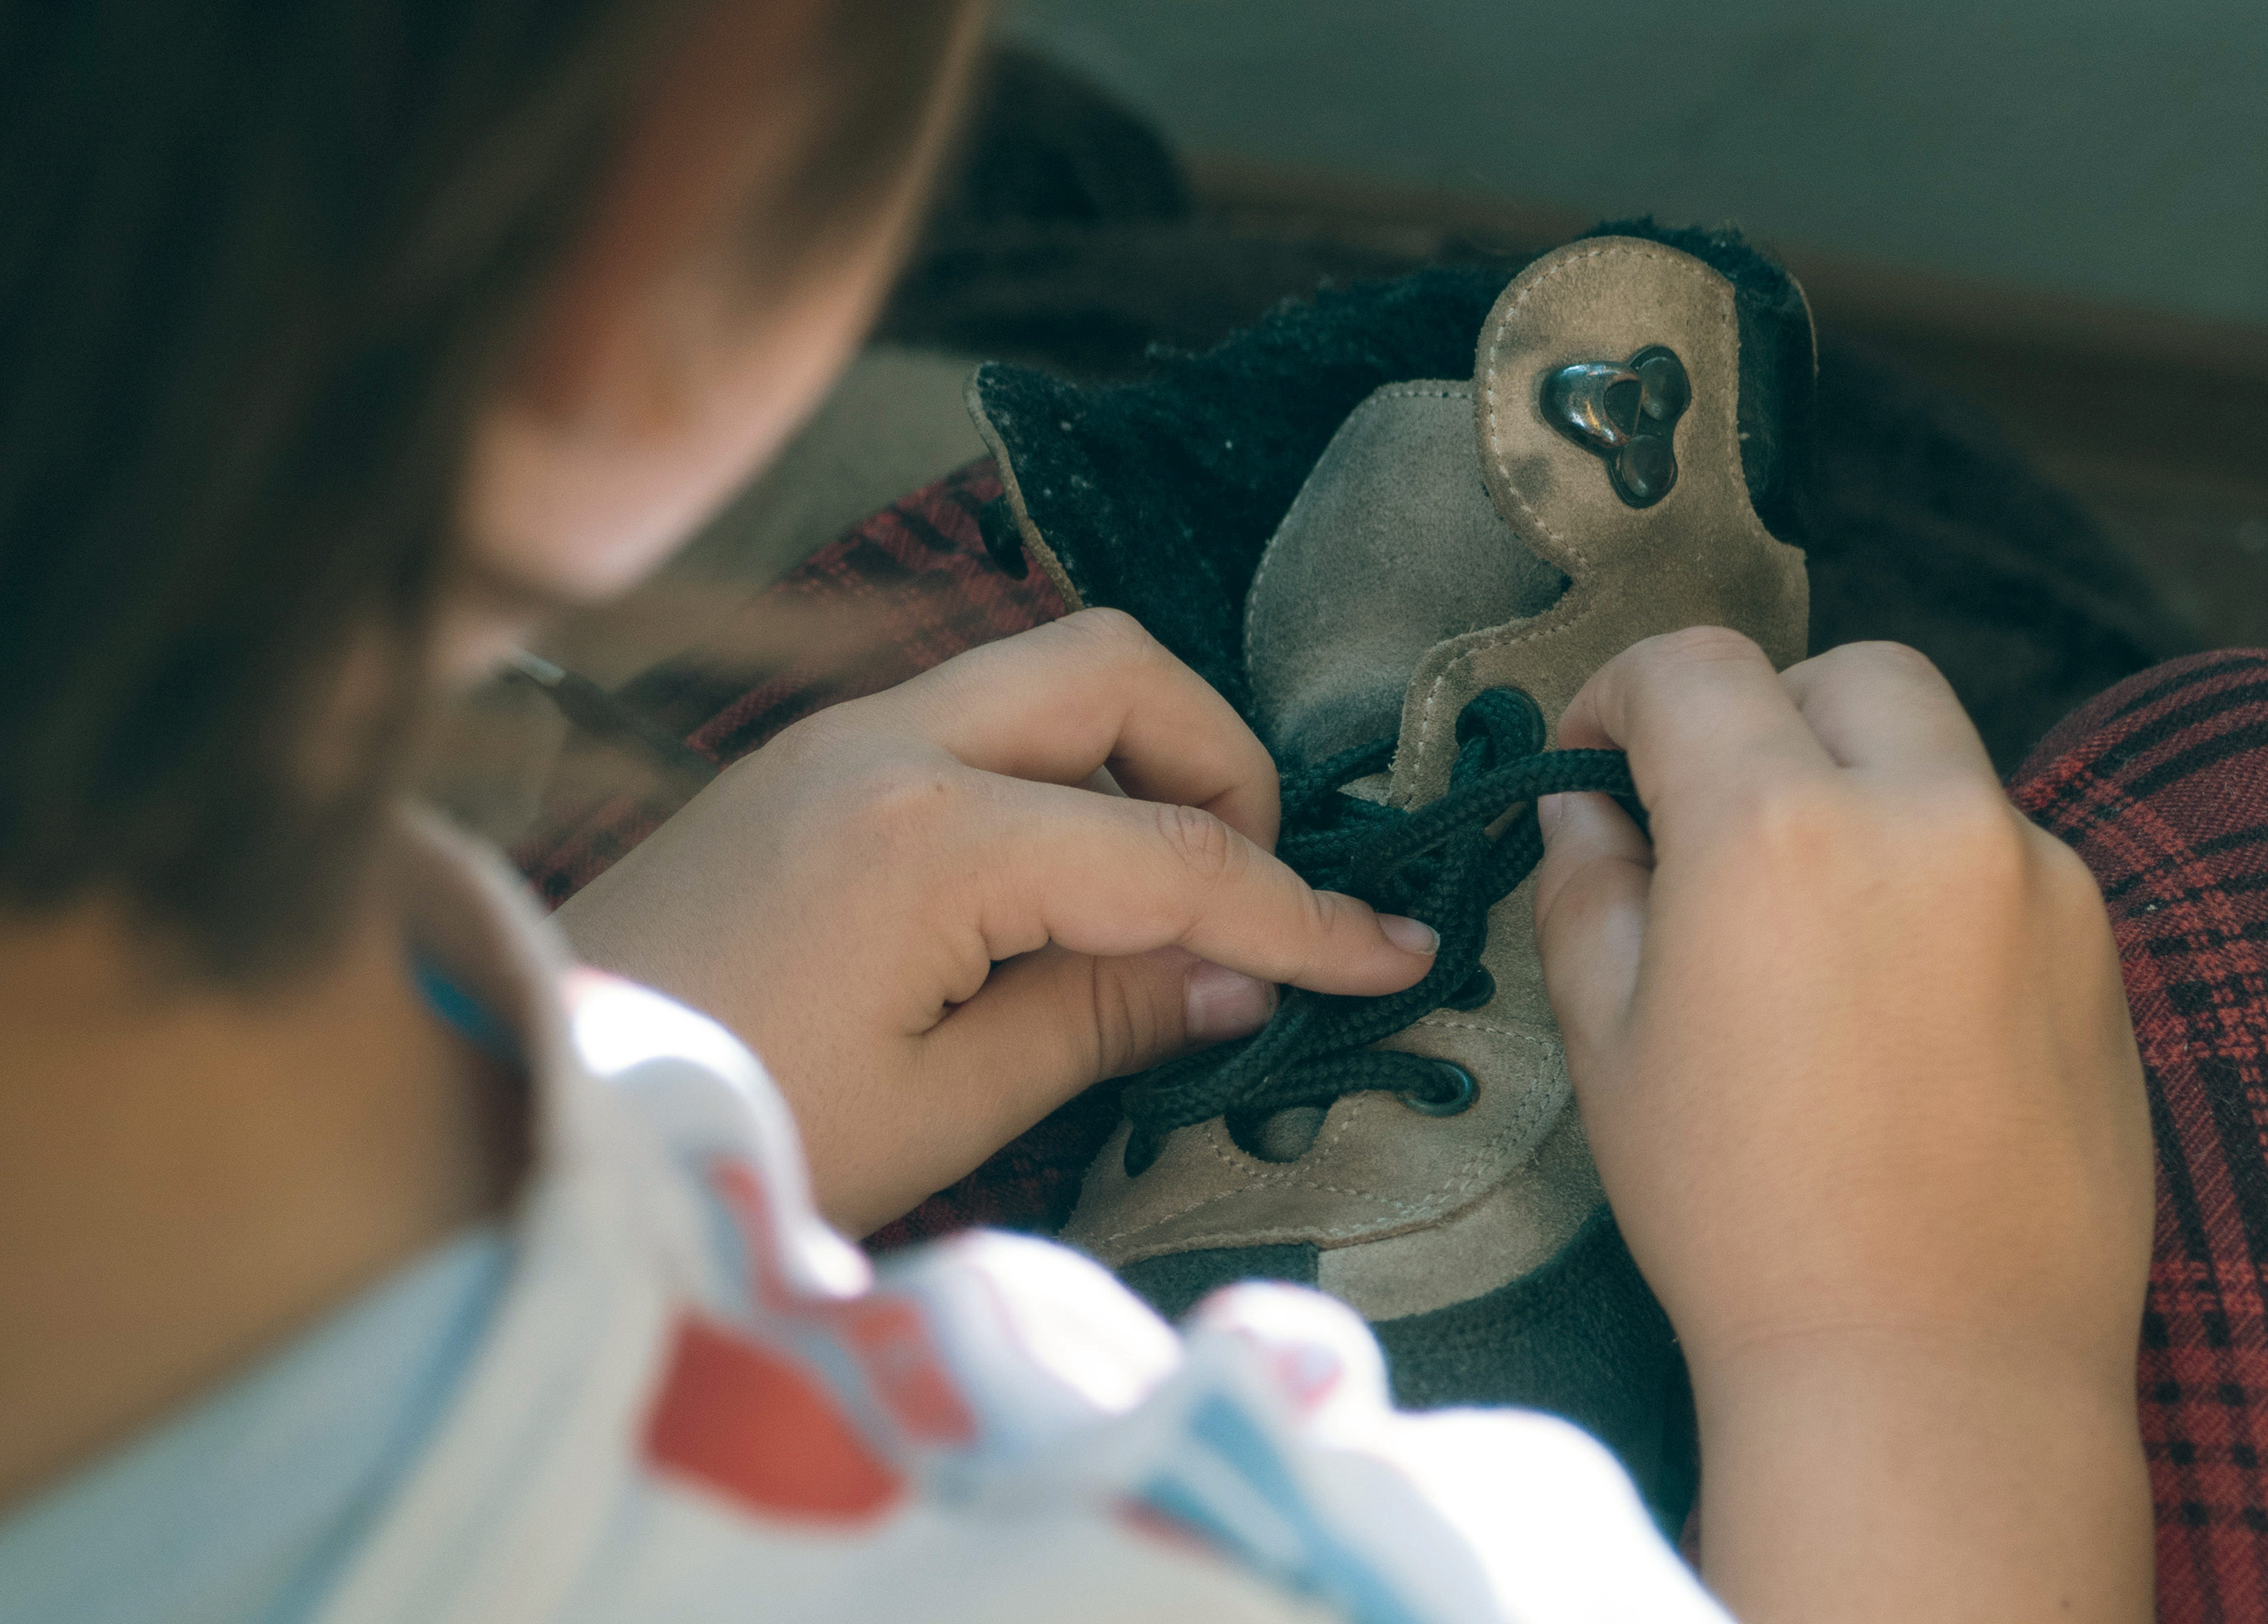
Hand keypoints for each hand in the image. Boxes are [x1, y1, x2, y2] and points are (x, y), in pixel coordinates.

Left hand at [557, 609, 1435, 1232]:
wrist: (521, 1110)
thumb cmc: (725, 1136)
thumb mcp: (942, 1112)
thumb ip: (1106, 1018)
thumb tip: (1248, 977)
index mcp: (925, 838)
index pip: (1174, 852)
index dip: (1301, 913)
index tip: (1395, 953)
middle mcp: (882, 741)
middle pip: (1115, 668)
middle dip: (1219, 766)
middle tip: (1243, 899)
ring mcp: (832, 735)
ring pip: (1046, 673)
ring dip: (1138, 757)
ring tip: (1158, 900)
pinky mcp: (804, 762)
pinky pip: (975, 718)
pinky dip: (1058, 774)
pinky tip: (1058, 889)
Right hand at [1533, 628, 2152, 1622]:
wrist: (1932, 1372)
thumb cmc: (1741, 1219)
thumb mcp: (1610, 1044)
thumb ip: (1587, 890)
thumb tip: (1590, 812)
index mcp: (1777, 828)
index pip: (1692, 667)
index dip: (1620, 693)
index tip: (1598, 759)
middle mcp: (1926, 818)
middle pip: (1848, 676)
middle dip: (1766, 715)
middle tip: (1712, 821)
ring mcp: (2039, 879)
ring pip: (1939, 764)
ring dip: (1862, 797)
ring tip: (1810, 933)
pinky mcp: (2103, 950)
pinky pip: (2005, 857)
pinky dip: (1938, 878)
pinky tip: (1899, 1003)